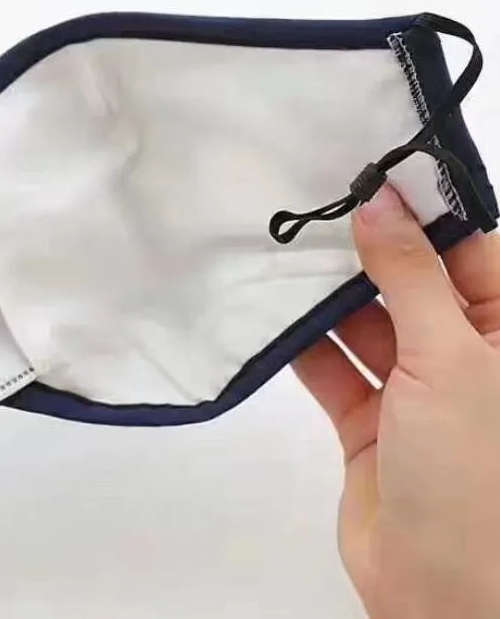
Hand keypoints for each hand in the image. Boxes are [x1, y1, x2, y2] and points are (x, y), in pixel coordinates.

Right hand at [294, 184, 499, 618]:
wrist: (441, 596)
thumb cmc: (477, 477)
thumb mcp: (450, 359)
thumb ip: (410, 276)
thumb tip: (380, 204)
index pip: (471, 253)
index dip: (426, 215)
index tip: (372, 175)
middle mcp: (469, 359)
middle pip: (414, 284)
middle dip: (369, 253)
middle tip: (315, 207)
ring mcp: (418, 393)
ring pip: (369, 324)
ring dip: (330, 299)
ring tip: (284, 254)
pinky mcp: (371, 424)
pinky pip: (336, 368)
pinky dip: (306, 345)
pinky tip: (274, 316)